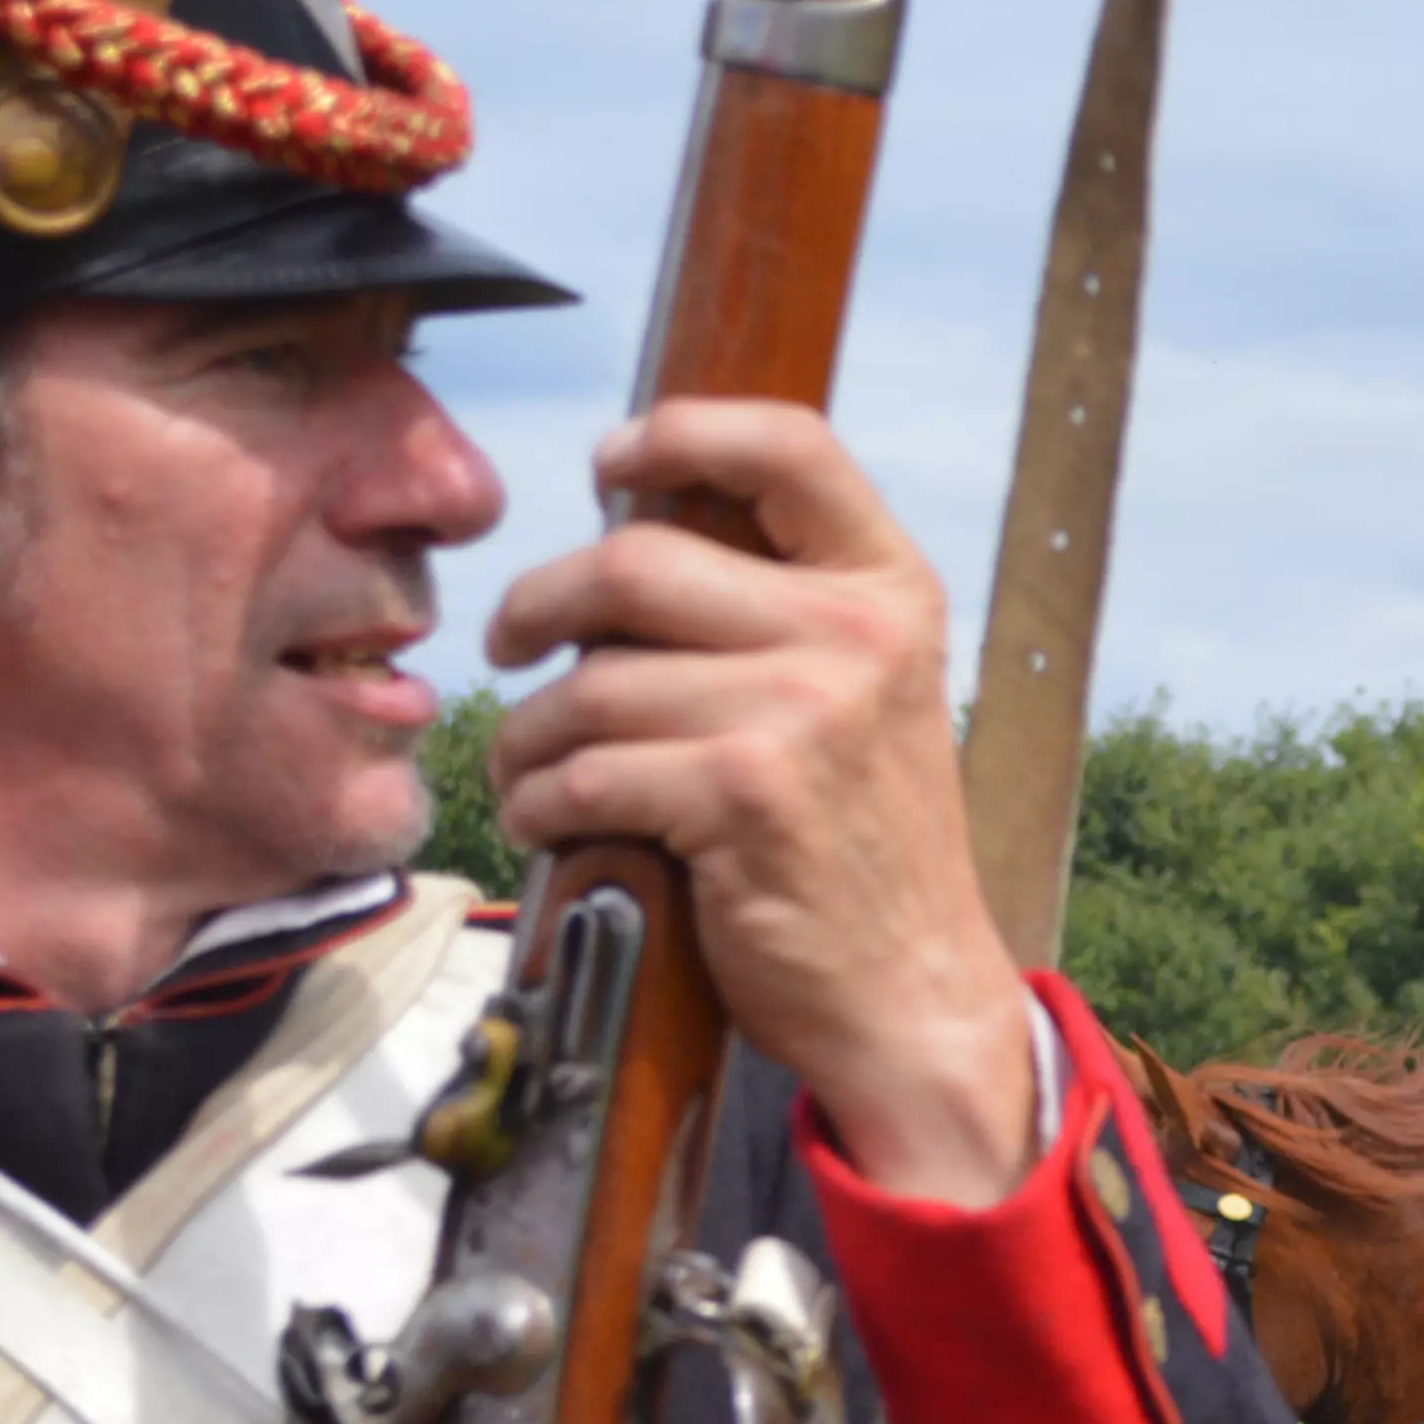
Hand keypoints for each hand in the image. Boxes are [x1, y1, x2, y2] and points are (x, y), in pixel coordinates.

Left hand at [482, 398, 1038, 1208]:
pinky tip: (546, 820)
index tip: (609, 467)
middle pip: (636, 561)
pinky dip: (539, 798)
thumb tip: (623, 541)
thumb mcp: (863, 697)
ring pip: (591, 681)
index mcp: (892, 591)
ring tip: (530, 765)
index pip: (788, 446)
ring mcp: (804, 714)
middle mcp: (858, 637)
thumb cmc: (861, 843)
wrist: (913, 990)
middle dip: (540, 602)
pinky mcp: (743, 795)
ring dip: (528, 731)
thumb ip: (781, 611)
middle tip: (510, 641)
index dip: (680, 432)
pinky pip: (585, 769)